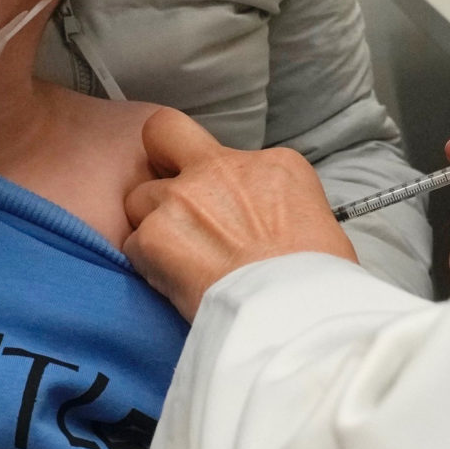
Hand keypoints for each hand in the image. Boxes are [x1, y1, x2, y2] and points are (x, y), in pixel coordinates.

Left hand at [124, 109, 357, 320]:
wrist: (293, 314)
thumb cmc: (316, 283)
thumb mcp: (316, 220)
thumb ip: (273, 205)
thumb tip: (259, 224)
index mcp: (272, 163)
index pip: (224, 153)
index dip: (216, 178)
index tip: (220, 203)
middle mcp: (221, 168)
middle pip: (162, 134)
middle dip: (159, 157)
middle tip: (170, 196)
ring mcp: (182, 197)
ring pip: (139, 198)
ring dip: (153, 225)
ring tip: (180, 262)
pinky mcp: (153, 236)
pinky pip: (133, 245)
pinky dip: (147, 265)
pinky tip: (174, 285)